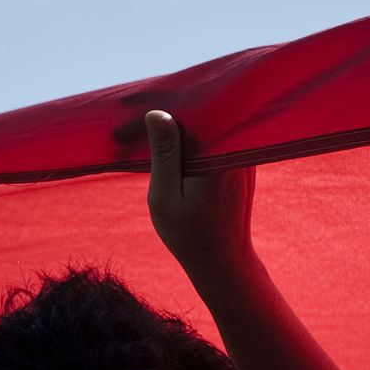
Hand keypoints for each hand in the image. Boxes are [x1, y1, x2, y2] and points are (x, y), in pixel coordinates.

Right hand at [144, 110, 255, 272]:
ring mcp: (241, 155)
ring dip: (181, 122)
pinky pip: (215, 138)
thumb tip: (157, 113)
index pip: (187, 115)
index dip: (157, 108)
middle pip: (201, 114)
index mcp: (215, 156)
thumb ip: (164, 154)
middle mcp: (234, 150)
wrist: (223, 261)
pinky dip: (193, 136)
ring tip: (149, 122)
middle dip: (169, 109)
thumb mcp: (165, 197)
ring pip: (208, 125)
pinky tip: (171, 139)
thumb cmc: (189, 235)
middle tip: (135, 111)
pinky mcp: (240, 162)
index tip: (128, 108)